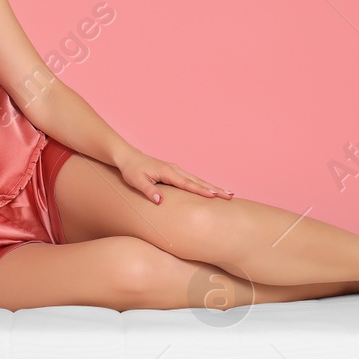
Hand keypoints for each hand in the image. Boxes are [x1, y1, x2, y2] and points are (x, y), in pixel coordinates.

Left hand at [114, 149, 232, 204]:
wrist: (128, 157)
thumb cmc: (132, 170)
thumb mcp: (136, 181)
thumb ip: (148, 191)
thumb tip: (160, 201)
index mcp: (167, 172)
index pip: (187, 184)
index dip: (201, 190)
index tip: (214, 195)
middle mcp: (175, 169)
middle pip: (198, 181)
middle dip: (214, 189)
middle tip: (230, 196)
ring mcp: (176, 170)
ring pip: (197, 180)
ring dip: (212, 187)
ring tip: (227, 194)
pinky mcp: (175, 173)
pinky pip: (193, 180)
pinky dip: (204, 185)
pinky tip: (212, 190)